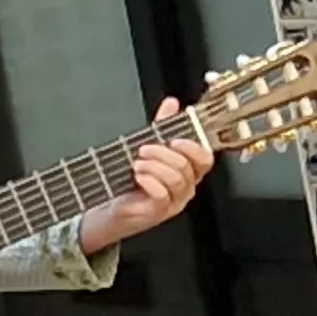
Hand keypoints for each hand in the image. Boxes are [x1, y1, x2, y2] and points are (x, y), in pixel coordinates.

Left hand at [79, 104, 212, 249]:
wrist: (112, 208)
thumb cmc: (132, 181)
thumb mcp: (148, 150)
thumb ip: (162, 126)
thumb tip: (171, 103)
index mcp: (188, 172)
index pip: (205, 159)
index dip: (193, 148)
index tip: (175, 140)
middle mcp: (185, 187)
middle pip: (187, 167)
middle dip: (164, 154)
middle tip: (144, 149)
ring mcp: (174, 201)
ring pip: (176, 180)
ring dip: (155, 167)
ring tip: (137, 163)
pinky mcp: (158, 212)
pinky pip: (162, 195)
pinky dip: (149, 182)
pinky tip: (138, 177)